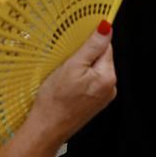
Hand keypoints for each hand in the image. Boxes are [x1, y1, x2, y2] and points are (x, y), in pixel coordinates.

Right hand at [24, 23, 115, 151]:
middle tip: (67, 63)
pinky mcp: (94, 102)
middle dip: (84, 56)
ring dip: (81, 67)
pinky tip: (67, 85)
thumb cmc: (55, 101)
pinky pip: (90, 81)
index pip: (106, 46)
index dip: (89, 42)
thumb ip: (92, 46)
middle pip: (101, 57)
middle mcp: (110, 87)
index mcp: (108, 76)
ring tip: (65, 76)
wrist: (45, 129)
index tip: (76, 45)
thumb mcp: (72, 66)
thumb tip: (106, 28)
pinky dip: (80, 78)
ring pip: (94, 69)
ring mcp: (103, 96)